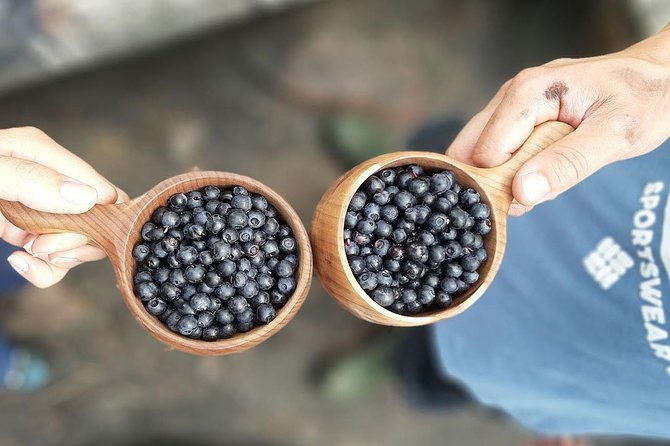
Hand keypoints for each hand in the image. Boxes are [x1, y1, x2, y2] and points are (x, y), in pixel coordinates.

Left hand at [0, 126, 127, 286]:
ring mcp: (38, 208)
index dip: (97, 221)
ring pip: (80, 243)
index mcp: (43, 154)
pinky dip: (43, 270)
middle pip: (99, 220)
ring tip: (26, 253)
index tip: (61, 238)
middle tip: (40, 247)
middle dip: (77, 242)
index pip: (102, 190)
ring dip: (59, 259)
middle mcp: (48, 180)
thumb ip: (31, 180)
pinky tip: (19, 262)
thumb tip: (89, 198)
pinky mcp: (25, 232)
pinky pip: (54, 259)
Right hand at [447, 24, 669, 214]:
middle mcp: (511, 94)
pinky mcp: (518, 115)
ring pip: (482, 152)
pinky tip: (545, 167)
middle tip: (533, 194)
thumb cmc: (645, 99)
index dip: (499, 185)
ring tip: (548, 175)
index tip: (525, 204)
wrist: (660, 78)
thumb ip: (567, 164)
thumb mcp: (615, 136)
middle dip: (496, 181)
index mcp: (528, 93)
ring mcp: (512, 103)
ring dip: (508, 176)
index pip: (486, 154)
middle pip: (472, 151)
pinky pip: (500, 149)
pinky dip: (516, 168)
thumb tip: (521, 193)